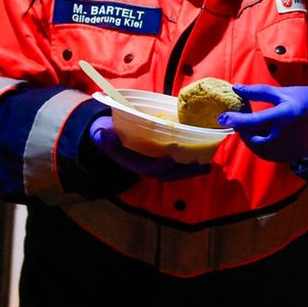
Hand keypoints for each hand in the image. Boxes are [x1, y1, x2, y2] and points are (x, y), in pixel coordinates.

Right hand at [88, 116, 209, 180]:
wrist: (107, 135)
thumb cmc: (106, 133)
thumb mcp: (100, 133)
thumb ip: (102, 135)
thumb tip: (103, 134)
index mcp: (132, 162)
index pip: (147, 167)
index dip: (159, 165)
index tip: (169, 159)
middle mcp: (145, 165)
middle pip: (167, 173)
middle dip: (184, 172)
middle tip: (201, 167)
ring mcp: (154, 162)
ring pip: (175, 170)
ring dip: (191, 169)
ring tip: (207, 166)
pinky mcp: (162, 156)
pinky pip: (177, 162)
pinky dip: (190, 161)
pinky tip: (205, 156)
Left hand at [217, 84, 307, 162]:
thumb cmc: (305, 99)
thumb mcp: (282, 93)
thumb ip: (257, 92)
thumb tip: (236, 88)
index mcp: (282, 116)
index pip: (251, 121)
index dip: (235, 119)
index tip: (222, 117)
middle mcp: (284, 135)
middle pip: (253, 139)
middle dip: (243, 131)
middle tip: (241, 120)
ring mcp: (289, 148)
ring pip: (260, 150)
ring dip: (252, 140)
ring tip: (253, 127)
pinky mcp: (292, 156)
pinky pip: (270, 154)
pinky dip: (263, 146)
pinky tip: (265, 135)